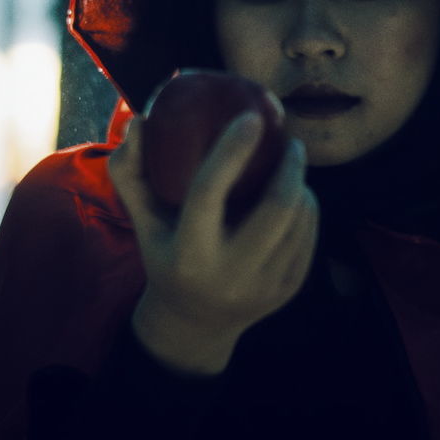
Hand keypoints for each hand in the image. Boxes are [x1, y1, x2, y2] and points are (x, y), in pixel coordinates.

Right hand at [108, 111, 319, 374]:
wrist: (194, 323)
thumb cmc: (164, 253)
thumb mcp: (142, 220)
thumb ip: (132, 172)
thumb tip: (138, 119)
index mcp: (188, 253)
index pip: (210, 192)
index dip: (232, 150)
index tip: (251, 116)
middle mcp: (229, 274)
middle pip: (275, 207)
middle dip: (291, 165)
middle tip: (291, 140)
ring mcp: (264, 286)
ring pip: (299, 218)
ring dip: (300, 183)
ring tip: (291, 165)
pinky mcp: (289, 290)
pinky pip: (308, 235)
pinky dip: (306, 207)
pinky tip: (295, 196)